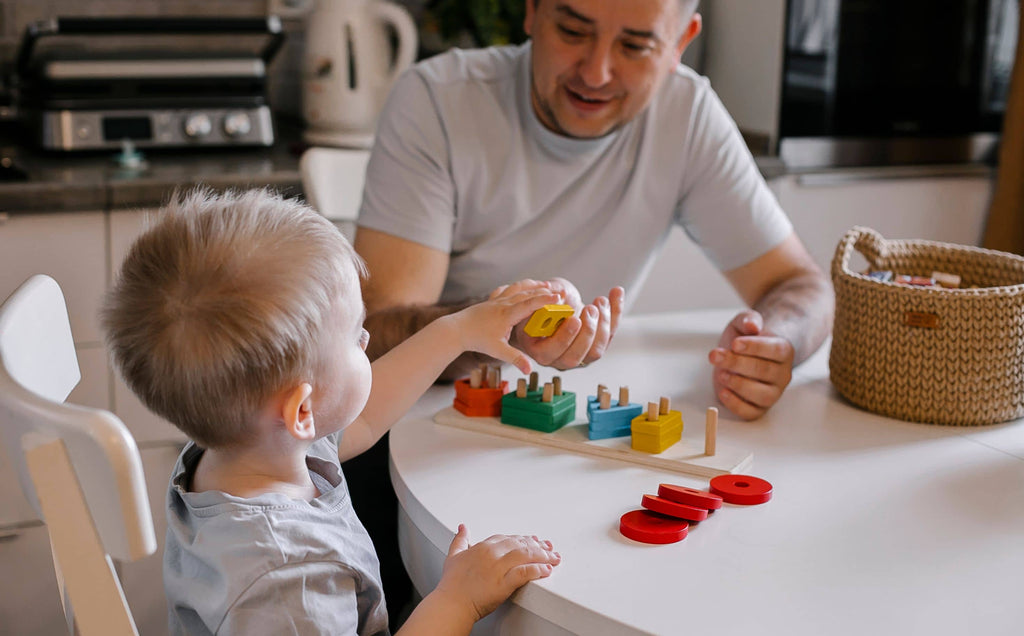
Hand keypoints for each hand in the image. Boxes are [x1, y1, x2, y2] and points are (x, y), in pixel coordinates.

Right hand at [433, 525, 560, 623]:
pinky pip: (525, 573)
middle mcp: (492, 554)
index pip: (508, 538)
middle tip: (549, 548)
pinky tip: (547, 570)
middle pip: (520, 544)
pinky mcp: (503, 583)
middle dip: (538, 545)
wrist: (451, 604)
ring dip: (543, 555)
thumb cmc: (452, 584)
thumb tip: (462, 528)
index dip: (522, 538)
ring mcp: (498, 568)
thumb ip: (459, 540)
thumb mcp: (453, 556)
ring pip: (526, 555)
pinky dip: (538, 570)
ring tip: (554, 558)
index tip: (532, 540)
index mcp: (482, 547)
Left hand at [449, 286, 559, 374]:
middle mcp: (503, 303)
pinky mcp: (491, 300)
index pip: (529, 304)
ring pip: (518, 287)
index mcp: (507, 314)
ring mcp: (497, 300)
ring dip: (532, 285)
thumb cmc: (477, 340)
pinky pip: (507, 289)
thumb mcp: (498, 351)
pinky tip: (522, 287)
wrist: (456, 330)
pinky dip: (518, 286)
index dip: (544, 300)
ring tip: (546, 285)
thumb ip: (515, 359)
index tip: (558, 297)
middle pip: (527, 293)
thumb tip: (529, 370)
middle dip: (544, 292)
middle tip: (560, 293)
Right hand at [494, 277, 623, 370]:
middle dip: (588, 332)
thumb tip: (558, 295)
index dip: (564, 338)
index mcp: (539, 350)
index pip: (551, 352)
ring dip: (603, 324)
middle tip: (591, 308)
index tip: (574, 318)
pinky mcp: (596, 344)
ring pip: (596, 350)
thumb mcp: (535, 300)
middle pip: (576, 356)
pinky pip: (609, 334)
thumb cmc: (540, 305)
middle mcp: (559, 358)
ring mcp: (580, 354)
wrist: (553, 305)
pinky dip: (615, 312)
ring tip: (600, 300)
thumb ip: (542, 299)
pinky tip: (616, 292)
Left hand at [708, 310, 793, 419]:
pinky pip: (751, 412)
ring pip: (762, 395)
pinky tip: (722, 391)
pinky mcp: (759, 408)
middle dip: (737, 363)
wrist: (742, 354)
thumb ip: (748, 319)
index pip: (775, 350)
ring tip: (721, 374)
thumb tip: (753, 326)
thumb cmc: (745, 338)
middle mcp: (783, 373)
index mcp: (784, 350)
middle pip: (764, 372)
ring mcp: (773, 393)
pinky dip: (735, 404)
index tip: (734, 343)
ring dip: (738, 385)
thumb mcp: (744, 322)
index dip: (754, 347)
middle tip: (715, 356)